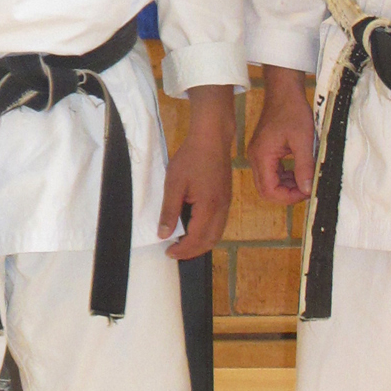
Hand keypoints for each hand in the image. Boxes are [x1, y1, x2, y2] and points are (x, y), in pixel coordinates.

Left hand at [158, 84, 234, 258]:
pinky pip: (219, 223)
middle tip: (175, 252)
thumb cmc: (191, 158)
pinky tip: (195, 227)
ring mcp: (226, 203)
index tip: (168, 252)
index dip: (182, 250)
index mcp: (208, 207)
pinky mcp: (226, 197)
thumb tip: (164, 234)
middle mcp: (221, 209)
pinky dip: (207, 232)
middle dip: (193, 251)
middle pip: (210, 240)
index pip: (196, 238)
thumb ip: (169, 211)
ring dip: (201, 242)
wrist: (211, 138)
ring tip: (183, 243)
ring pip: (217, 233)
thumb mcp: (173, 184)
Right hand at [247, 65, 314, 203]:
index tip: (307, 192)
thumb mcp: (304, 140)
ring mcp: (258, 154)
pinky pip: (272, 172)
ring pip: (269, 182)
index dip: (288, 197)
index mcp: (262, 156)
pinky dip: (285, 176)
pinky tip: (299, 170)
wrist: (284, 91)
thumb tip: (308, 190)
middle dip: (287, 194)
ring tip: (306, 179)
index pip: (269, 191)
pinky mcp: (264, 151)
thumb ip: (304, 167)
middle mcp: (256, 158)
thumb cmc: (293, 111)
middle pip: (266, 190)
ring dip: (287, 185)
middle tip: (307, 188)